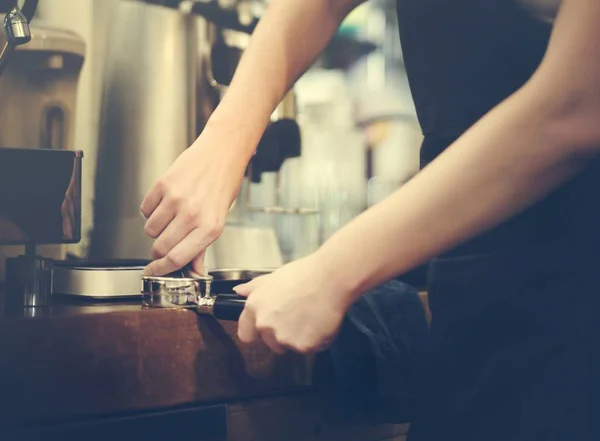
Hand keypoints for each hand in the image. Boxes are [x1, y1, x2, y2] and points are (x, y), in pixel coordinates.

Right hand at [140, 128, 247, 275]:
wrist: (222, 152)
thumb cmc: (224, 184)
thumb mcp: (219, 219)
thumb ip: (203, 246)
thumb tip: (194, 270)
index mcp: (210, 228)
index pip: (178, 258)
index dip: (161, 269)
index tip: (153, 272)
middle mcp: (192, 215)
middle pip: (160, 247)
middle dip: (158, 251)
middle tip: (163, 243)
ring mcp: (176, 199)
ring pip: (150, 230)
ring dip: (155, 229)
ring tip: (170, 217)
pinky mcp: (163, 184)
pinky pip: (145, 209)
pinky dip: (151, 210)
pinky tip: (166, 203)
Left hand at [233, 254, 353, 353]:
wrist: (330, 279)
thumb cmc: (304, 274)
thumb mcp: (273, 277)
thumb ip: (254, 288)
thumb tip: (238, 291)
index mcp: (255, 308)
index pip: (246, 334)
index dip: (257, 332)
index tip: (268, 328)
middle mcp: (265, 326)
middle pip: (271, 343)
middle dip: (283, 335)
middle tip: (299, 316)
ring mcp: (284, 338)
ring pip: (292, 346)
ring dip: (300, 338)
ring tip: (312, 316)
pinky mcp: (304, 347)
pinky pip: (311, 348)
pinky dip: (317, 340)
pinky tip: (322, 322)